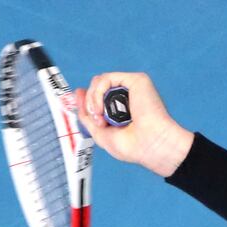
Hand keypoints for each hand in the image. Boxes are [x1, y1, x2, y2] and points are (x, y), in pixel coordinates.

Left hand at [75, 72, 193, 176]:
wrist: (149, 146)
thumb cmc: (132, 146)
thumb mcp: (101, 134)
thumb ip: (87, 116)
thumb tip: (77, 95)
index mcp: (121, 109)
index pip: (98, 96)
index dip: (87, 98)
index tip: (79, 102)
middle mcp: (126, 96)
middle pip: (97, 87)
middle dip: (89, 102)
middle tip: (96, 120)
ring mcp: (131, 88)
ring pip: (100, 81)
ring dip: (93, 99)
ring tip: (99, 116)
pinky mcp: (136, 81)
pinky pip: (107, 78)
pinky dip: (98, 92)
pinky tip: (101, 107)